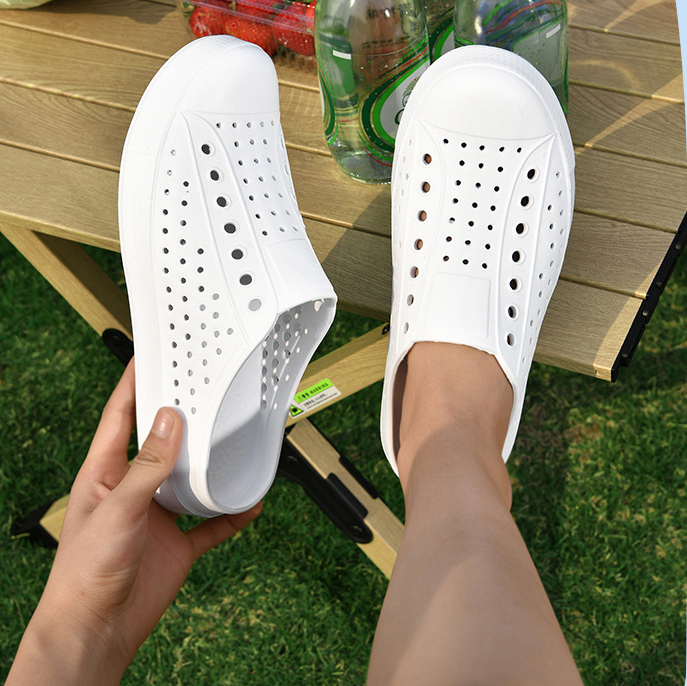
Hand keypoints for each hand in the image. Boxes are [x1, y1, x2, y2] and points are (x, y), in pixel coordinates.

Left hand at [7, 360, 261, 684]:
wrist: (96, 631)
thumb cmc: (84, 571)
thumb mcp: (118, 507)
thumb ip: (147, 465)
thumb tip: (169, 420)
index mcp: (106, 472)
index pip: (120, 415)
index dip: (133, 383)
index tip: (151, 355)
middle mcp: (134, 488)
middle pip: (163, 442)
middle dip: (183, 417)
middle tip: (206, 391)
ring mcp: (157, 515)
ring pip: (190, 479)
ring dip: (211, 465)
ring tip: (233, 442)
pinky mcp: (177, 543)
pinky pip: (211, 522)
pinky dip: (231, 513)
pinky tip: (248, 503)